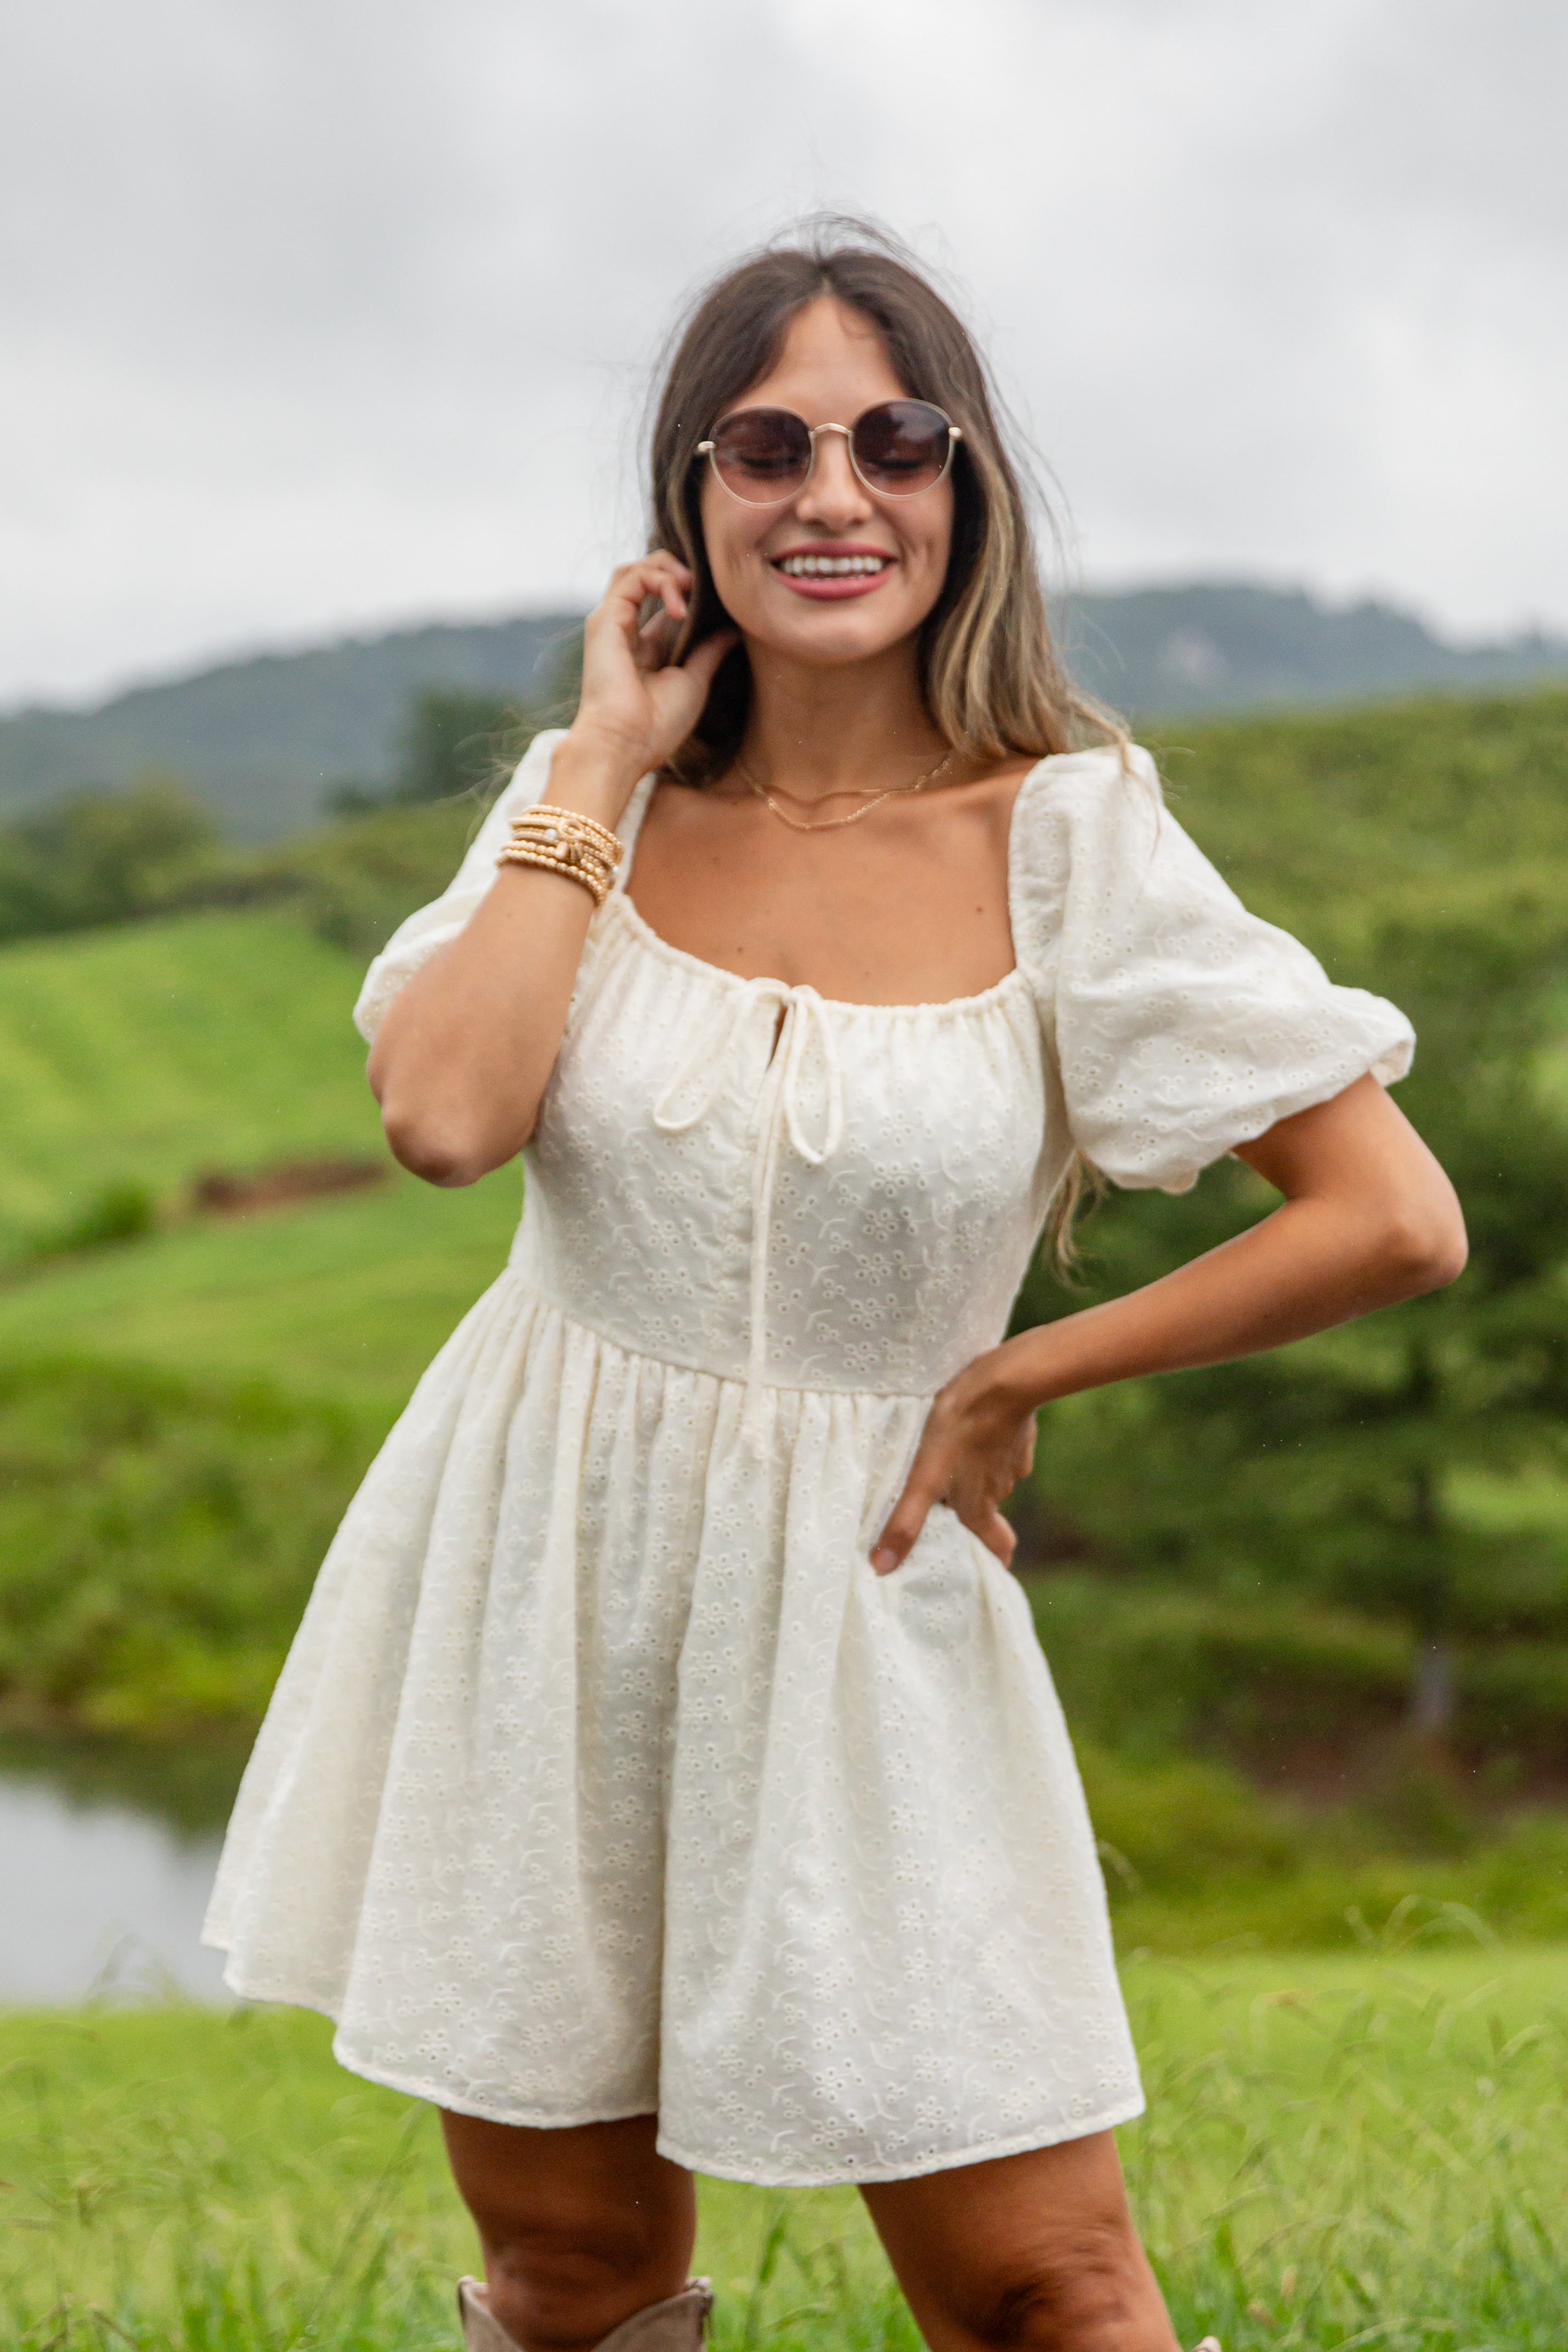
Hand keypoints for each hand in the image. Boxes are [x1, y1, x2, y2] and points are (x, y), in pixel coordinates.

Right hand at [568, 552, 737, 790]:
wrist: (625, 745)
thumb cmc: (656, 725)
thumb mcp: (694, 681)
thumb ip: (709, 652)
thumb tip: (733, 632)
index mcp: (644, 646)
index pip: (662, 600)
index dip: (688, 589)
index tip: (716, 598)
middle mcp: (624, 630)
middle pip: (644, 577)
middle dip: (675, 570)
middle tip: (704, 584)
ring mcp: (612, 622)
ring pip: (634, 569)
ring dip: (667, 569)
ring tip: (691, 585)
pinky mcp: (605, 619)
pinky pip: (631, 578)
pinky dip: (659, 580)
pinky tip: (681, 602)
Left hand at [870, 1345, 1037, 1574]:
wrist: (1004, 1380)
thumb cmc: (960, 1428)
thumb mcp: (924, 1477)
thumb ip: (905, 1521)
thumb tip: (882, 1568)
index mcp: (978, 1505)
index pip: (998, 1546)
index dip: (995, 1556)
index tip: (994, 1564)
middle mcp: (999, 1489)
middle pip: (985, 1508)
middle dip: (968, 1508)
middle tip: (945, 1500)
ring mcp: (1013, 1459)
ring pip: (990, 1475)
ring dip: (973, 1472)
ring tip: (949, 1457)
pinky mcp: (1019, 1432)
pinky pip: (1000, 1445)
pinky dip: (986, 1443)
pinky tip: (968, 1427)